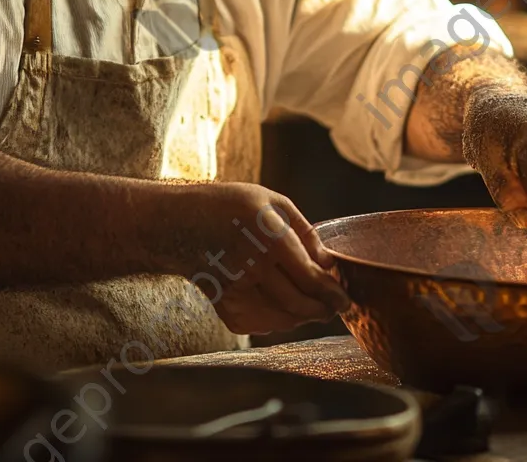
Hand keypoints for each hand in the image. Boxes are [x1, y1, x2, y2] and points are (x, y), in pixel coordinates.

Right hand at [164, 182, 350, 335]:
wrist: (180, 224)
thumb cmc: (233, 207)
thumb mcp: (272, 202)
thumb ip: (305, 232)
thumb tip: (329, 265)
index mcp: (270, 236)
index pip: (311, 279)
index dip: (334, 295)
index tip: (346, 300)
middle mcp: (253, 266)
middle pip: (301, 304)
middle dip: (324, 310)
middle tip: (334, 307)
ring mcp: (238, 290)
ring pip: (285, 319)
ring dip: (304, 316)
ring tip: (312, 304)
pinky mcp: (226, 307)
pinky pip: (263, 324)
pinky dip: (280, 320)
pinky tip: (281, 303)